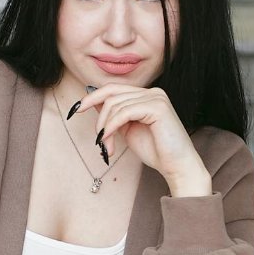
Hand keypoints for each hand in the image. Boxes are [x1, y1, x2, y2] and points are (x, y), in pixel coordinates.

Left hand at [77, 84, 211, 196]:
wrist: (176, 165)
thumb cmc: (154, 150)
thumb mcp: (126, 129)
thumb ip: (113, 114)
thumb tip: (93, 101)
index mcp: (146, 95)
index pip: (113, 88)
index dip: (93, 97)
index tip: (77, 109)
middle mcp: (153, 92)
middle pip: (111, 94)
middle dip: (98, 116)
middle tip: (96, 137)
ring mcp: (157, 97)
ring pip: (115, 105)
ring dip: (105, 128)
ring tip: (106, 146)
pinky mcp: (158, 107)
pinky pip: (124, 113)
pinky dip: (111, 127)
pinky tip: (109, 140)